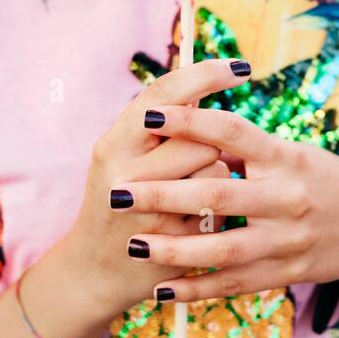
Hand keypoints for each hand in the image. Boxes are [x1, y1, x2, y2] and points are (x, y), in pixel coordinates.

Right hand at [60, 58, 251, 323]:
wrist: (96, 270)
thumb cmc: (120, 197)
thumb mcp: (122, 155)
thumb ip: (156, 123)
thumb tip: (204, 79)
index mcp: (113, 145)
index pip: (165, 96)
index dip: (206, 76)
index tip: (242, 67)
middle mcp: (126, 176)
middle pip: (198, 136)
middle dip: (208, 143)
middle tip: (191, 159)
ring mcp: (150, 214)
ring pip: (215, 170)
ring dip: (215, 174)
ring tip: (190, 190)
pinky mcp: (173, 245)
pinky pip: (221, 211)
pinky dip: (217, 210)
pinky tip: (194, 219)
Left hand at [116, 106, 338, 302]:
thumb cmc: (322, 180)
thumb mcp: (292, 153)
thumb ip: (245, 147)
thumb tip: (184, 123)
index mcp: (285, 158)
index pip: (232, 132)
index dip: (191, 122)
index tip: (150, 117)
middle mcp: (287, 198)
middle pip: (217, 193)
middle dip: (162, 194)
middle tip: (116, 194)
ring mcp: (287, 241)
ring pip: (222, 249)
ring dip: (173, 249)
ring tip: (133, 245)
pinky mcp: (285, 274)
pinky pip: (234, 285)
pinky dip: (196, 290)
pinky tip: (162, 290)